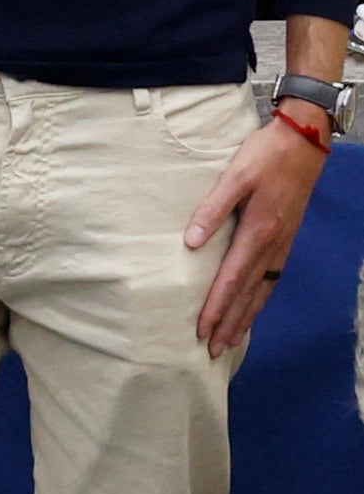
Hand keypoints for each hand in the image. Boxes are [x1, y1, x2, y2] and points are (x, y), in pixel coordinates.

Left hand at [186, 113, 329, 357]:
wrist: (302, 143)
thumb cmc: (264, 156)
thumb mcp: (234, 176)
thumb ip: (212, 210)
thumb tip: (191, 243)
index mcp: (258, 231)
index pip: (232, 278)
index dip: (216, 306)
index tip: (202, 329)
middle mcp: (272, 244)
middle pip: (248, 293)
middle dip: (230, 322)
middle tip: (213, 350)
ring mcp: (282, 243)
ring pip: (262, 290)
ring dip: (245, 316)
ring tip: (231, 340)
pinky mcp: (285, 238)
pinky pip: (271, 279)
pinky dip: (260, 299)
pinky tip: (252, 307)